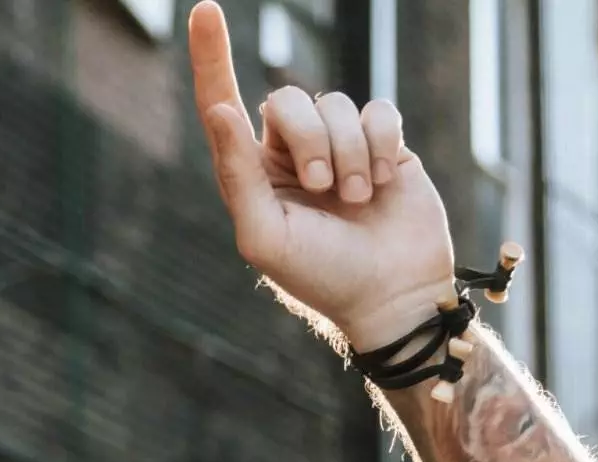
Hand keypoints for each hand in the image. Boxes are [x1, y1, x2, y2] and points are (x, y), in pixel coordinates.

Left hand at [188, 1, 455, 351]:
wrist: (392, 296)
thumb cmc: (322, 276)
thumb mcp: (265, 237)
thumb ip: (237, 175)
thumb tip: (219, 110)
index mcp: (253, 172)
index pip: (223, 103)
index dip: (212, 57)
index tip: (205, 10)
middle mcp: (292, 152)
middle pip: (287, 100)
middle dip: (309, 139)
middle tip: (325, 187)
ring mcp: (340, 145)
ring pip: (336, 104)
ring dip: (350, 152)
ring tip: (360, 198)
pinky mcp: (384, 143)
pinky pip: (378, 109)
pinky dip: (382, 144)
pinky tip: (387, 183)